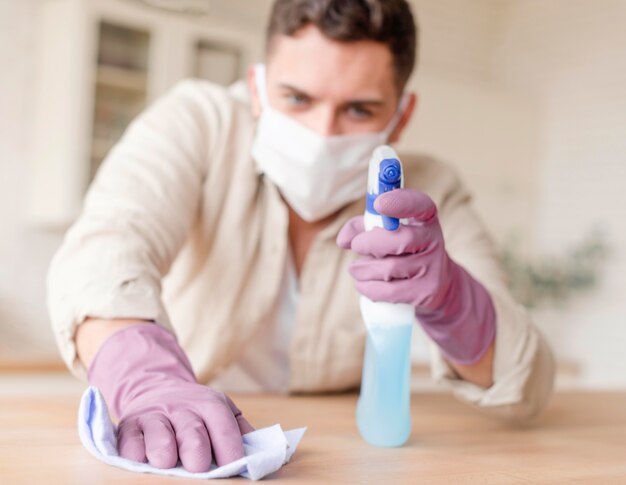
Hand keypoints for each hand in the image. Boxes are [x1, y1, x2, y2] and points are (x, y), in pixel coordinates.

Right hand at [87, 322, 253, 471]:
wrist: (157, 388)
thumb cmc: (196, 411)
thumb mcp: (222, 410)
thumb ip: (239, 429)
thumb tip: (259, 452)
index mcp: (209, 405)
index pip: (222, 424)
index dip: (229, 445)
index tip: (234, 465)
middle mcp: (181, 408)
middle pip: (191, 428)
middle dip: (195, 447)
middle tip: (198, 466)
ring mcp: (154, 415)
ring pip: (158, 431)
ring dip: (162, 446)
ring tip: (166, 461)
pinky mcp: (129, 424)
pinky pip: (129, 437)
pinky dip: (133, 448)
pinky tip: (137, 457)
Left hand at [336, 188, 495, 364]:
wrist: (436, 285)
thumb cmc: (403, 251)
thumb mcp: (388, 232)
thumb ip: (363, 227)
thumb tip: (343, 240)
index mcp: (425, 218)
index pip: (419, 205)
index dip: (399, 202)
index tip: (379, 204)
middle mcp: (434, 241)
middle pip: (399, 240)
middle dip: (369, 243)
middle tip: (356, 246)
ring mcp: (432, 269)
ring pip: (388, 268)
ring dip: (362, 269)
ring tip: (356, 268)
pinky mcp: (424, 293)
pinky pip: (388, 291)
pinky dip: (367, 287)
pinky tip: (362, 283)